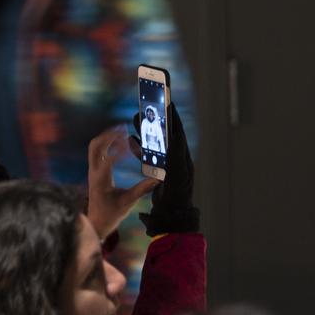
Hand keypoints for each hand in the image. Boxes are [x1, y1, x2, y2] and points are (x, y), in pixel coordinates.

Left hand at [88, 126, 158, 238]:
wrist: (97, 221)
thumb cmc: (111, 213)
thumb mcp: (128, 202)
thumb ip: (142, 190)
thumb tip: (158, 179)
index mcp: (101, 180)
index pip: (108, 160)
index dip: (119, 149)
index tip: (130, 141)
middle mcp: (94, 172)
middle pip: (96, 146)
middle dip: (109, 135)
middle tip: (123, 128)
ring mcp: (93, 170)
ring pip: (94, 146)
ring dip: (106, 136)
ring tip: (121, 130)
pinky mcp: (95, 170)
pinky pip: (97, 151)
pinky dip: (106, 142)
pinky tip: (118, 140)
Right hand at [130, 103, 197, 235]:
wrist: (171, 214)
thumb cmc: (176, 196)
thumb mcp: (176, 174)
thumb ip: (176, 153)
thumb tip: (175, 134)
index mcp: (182, 156)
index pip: (177, 131)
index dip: (172, 116)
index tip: (167, 100)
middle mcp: (176, 157)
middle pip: (166, 133)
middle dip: (158, 118)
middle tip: (149, 102)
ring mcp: (167, 163)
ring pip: (155, 141)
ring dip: (147, 129)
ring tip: (136, 116)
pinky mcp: (158, 170)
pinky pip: (148, 153)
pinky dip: (140, 145)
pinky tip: (132, 138)